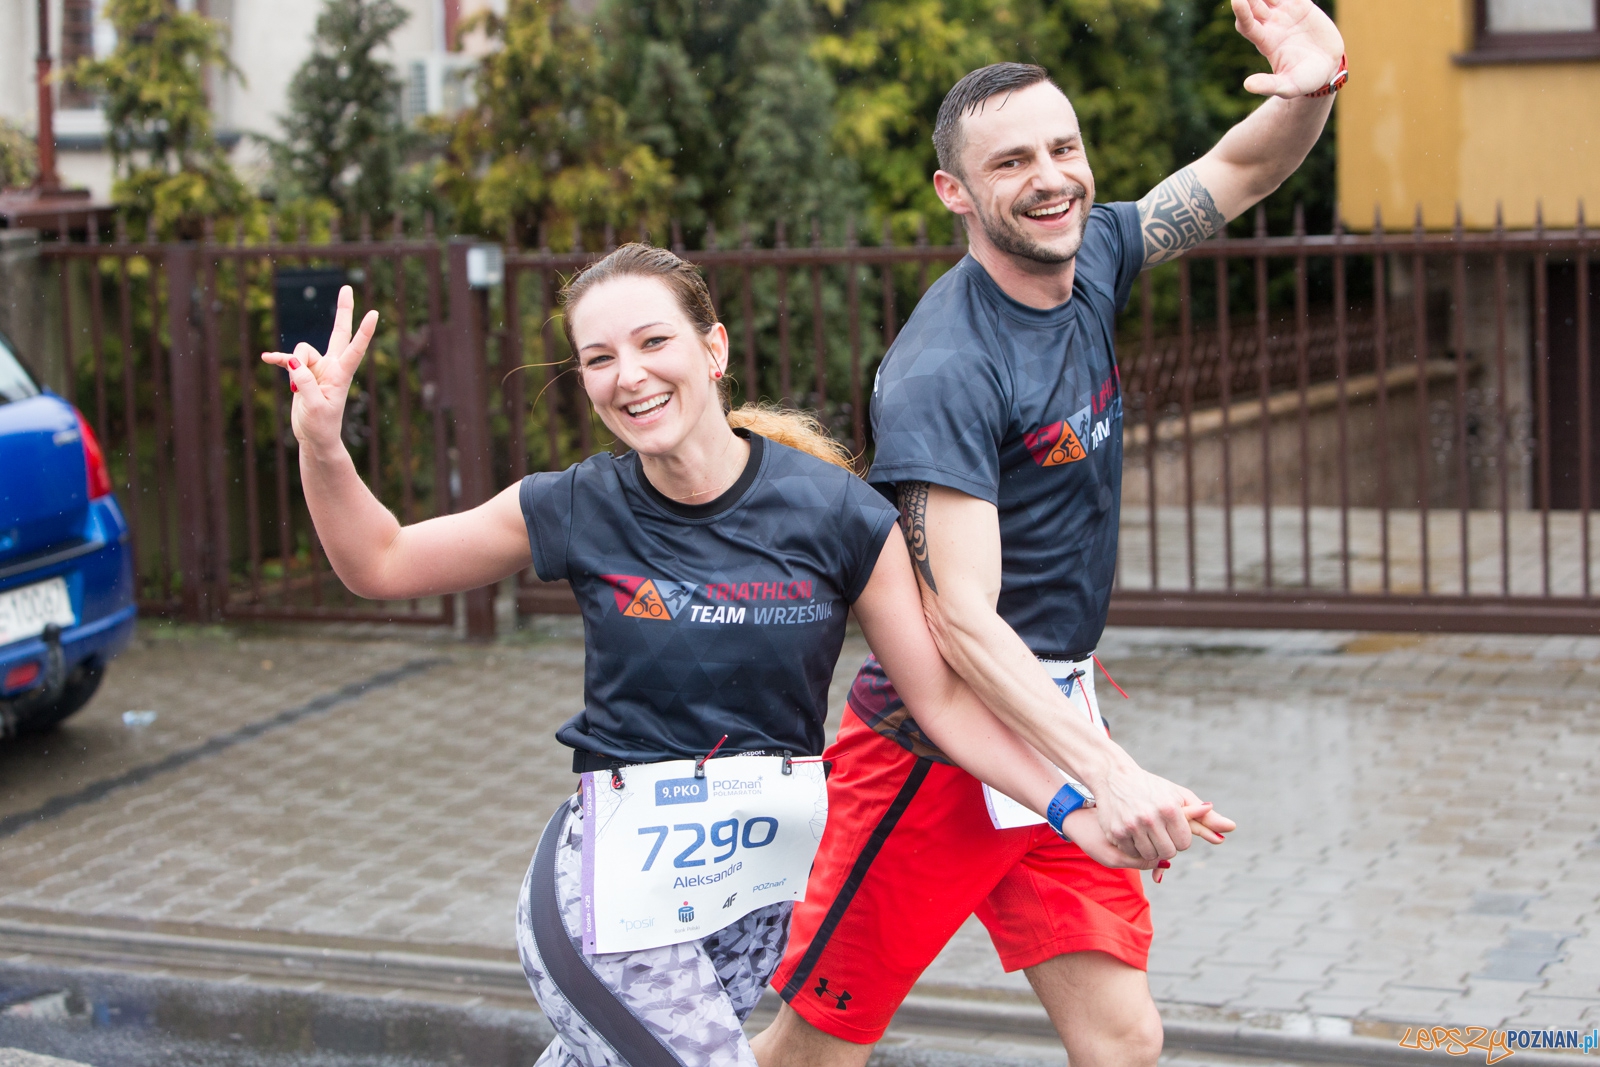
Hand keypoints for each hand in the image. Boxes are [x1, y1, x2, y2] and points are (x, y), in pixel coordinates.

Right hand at [260, 286, 377, 455]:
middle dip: (343, 311)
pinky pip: (288, 359)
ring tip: (294, 388)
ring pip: (301, 350)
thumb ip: (305, 384)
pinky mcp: (303, 373)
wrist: (315, 438)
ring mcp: (317, 368)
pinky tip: (266, 358)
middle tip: (346, 287)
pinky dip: (279, 359)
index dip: (364, 332)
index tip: (374, 314)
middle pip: (339, 333)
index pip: (354, 349)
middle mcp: (332, 367)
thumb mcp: (314, 407)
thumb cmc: (321, 427)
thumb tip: (293, 362)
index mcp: (341, 375)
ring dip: (292, 363)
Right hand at [1063, 803, 1230, 870]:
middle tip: (1158, 831)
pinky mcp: (1116, 832)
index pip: (1184, 843)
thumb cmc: (1152, 787)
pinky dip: (1133, 847)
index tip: (1171, 827)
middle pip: (1168, 853)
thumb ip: (1206, 816)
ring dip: (1150, 848)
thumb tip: (1232, 828)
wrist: (1114, 775)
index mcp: (1170, 809)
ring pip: (1150, 856)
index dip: (1179, 837)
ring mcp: (1131, 826)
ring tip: (1145, 832)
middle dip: (1166, 845)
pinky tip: (1132, 833)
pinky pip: (1132, 854)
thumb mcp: (1179, 797)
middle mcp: (1150, 817)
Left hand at [1231, 0, 1344, 98]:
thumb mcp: (1288, 86)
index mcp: (1265, 42)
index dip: (1242, 12)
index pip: (1247, 24)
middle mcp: (1271, 25)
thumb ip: (1270, 85)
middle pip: (1254, 5)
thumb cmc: (1305, 80)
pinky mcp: (1300, 6)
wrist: (1326, 68)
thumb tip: (1248, 86)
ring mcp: (1285, 14)